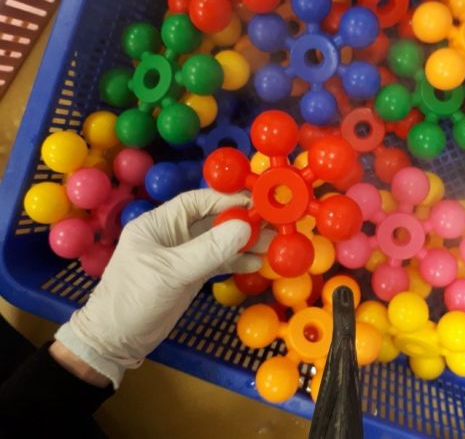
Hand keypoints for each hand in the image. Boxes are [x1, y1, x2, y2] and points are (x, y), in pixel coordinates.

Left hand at [54, 188, 265, 387]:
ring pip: (219, 242)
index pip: (197, 201)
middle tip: (272, 224)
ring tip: (273, 244)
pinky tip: (257, 263)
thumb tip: (244, 226)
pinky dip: (237, 261)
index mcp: (158, 223)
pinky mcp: (191, 275)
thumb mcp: (171, 272)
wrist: (115, 341)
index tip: (255, 202)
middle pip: (213, 220)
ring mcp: (183, 255)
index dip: (226, 199)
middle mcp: (172, 234)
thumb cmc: (134, 300)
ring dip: (244, 243)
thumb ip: (209, 249)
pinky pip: (219, 261)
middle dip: (242, 221)